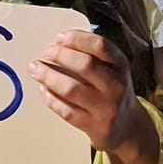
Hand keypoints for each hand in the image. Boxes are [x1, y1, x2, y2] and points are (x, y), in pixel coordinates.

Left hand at [29, 29, 146, 155]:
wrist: (127, 126)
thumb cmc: (113, 90)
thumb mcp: (114, 69)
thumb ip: (93, 54)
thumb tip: (59, 43)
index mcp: (121, 66)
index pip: (100, 46)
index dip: (78, 39)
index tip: (60, 37)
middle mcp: (116, 86)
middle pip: (86, 65)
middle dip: (61, 55)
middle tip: (46, 52)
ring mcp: (105, 108)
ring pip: (72, 89)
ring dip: (49, 76)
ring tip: (35, 69)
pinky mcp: (92, 126)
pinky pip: (66, 111)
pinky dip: (51, 99)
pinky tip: (43, 90)